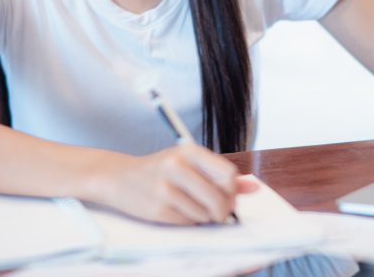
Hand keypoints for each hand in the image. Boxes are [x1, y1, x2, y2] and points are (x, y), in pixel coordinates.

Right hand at [97, 144, 258, 224]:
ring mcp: (165, 188)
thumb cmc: (160, 169)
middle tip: (217, 210)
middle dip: (223, 209)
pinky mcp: (157, 209)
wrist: (119, 177)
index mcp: (190, 151)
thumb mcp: (189, 163)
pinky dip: (189, 220)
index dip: (233, 191)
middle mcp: (177, 166)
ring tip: (192, 206)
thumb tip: (254, 187)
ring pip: (205, 213)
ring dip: (204, 216)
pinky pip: (188, 222)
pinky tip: (178, 210)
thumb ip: (221, 174)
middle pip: (220, 197)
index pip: (228, 174)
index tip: (229, 196)